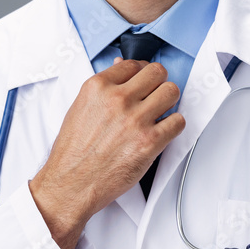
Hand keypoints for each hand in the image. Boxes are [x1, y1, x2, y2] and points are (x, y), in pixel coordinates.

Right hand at [28, 58, 184, 248]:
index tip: (143, 81)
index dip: (141, 72)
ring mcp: (135, 119)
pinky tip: (162, 131)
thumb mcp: (80, 108)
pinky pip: (178, 121)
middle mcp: (117, 99)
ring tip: (160, 112)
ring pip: (171, 92)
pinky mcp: (150, 141)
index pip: (132, 64)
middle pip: (157, 72)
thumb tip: (121, 67)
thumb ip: (103, 88)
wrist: (71, 184)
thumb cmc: (73, 151)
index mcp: (98, 87)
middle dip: (158, 82)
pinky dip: (173, 126)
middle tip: (155, 94)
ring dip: (169, 102)